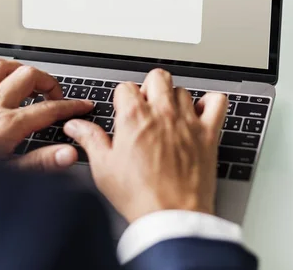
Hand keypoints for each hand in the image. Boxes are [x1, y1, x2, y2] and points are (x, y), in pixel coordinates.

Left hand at [0, 60, 93, 170]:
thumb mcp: (9, 174)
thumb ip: (42, 163)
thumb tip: (68, 154)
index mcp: (8, 125)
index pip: (49, 109)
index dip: (72, 106)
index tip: (83, 105)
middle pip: (27, 76)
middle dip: (47, 81)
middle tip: (54, 94)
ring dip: (14, 69)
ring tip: (25, 78)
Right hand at [64, 69, 227, 222]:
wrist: (171, 216)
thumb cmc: (139, 195)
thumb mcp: (104, 168)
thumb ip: (91, 140)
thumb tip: (76, 126)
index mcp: (134, 118)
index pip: (126, 87)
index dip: (123, 98)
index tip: (124, 110)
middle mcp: (162, 113)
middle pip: (158, 77)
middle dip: (150, 87)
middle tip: (147, 107)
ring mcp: (187, 121)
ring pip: (183, 90)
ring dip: (175, 99)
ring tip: (170, 116)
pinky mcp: (208, 133)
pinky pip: (217, 102)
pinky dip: (211, 102)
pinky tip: (201, 112)